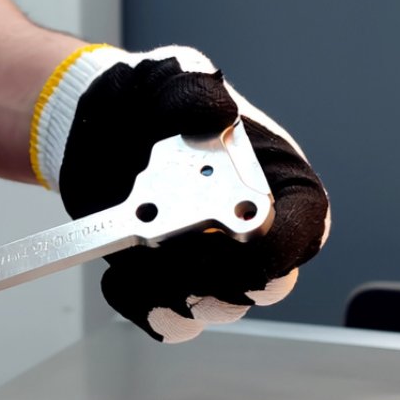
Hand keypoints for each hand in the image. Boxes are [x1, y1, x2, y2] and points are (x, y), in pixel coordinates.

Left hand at [31, 45, 330, 341]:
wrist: (94, 128)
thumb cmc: (150, 102)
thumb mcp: (171, 79)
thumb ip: (193, 92)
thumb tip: (217, 111)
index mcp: (274, 181)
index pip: (305, 225)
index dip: (284, 242)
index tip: (245, 235)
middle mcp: (250, 232)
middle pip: (265, 283)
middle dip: (223, 277)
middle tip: (179, 252)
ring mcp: (209, 265)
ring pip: (214, 307)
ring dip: (177, 292)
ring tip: (138, 262)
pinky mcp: (166, 283)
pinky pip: (167, 319)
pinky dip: (142, 306)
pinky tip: (116, 277)